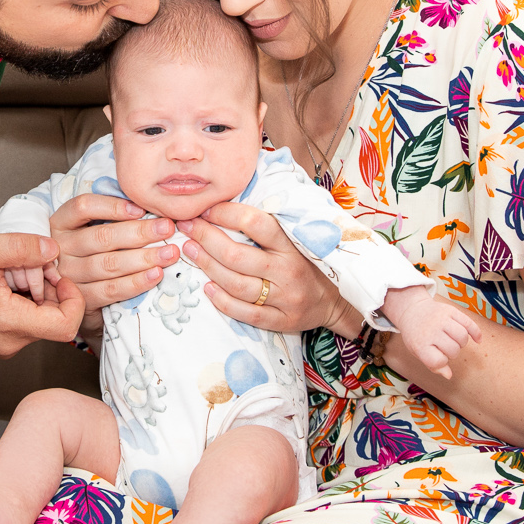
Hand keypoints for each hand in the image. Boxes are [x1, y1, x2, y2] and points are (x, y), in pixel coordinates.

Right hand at [0, 232, 84, 356]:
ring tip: (10, 274)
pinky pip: (22, 326)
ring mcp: (1, 347)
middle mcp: (8, 343)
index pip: (66, 326)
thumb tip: (53, 250)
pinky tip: (2, 285)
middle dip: (51, 291)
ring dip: (35, 296)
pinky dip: (22, 304)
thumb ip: (21, 247)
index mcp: (7, 322)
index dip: (74, 299)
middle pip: (54, 321)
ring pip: (38, 323)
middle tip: (30, 266)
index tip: (60, 277)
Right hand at [49, 194, 177, 309]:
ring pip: (109, 264)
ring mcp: (69, 275)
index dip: (113, 206)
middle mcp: (61, 248)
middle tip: (167, 228)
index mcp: (62, 222)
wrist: (77, 291)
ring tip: (169, 253)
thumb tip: (150, 206)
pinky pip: (111, 290)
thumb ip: (114, 215)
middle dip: (140, 232)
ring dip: (143, 258)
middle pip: (102, 237)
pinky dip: (136, 282)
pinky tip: (156, 274)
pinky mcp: (82, 299)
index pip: (83, 207)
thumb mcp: (93, 226)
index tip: (141, 209)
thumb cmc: (93, 250)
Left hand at [181, 201, 348, 334]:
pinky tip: (207, 288)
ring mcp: (285, 298)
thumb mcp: (297, 239)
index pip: (255, 223)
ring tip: (190, 252)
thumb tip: (228, 202)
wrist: (336, 301)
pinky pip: (246, 313)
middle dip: (206, 239)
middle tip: (186, 228)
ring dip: (208, 267)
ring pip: (237, 284)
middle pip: (237, 255)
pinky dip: (222, 301)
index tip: (206, 209)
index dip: (226, 214)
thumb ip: (269, 226)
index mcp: (292, 245)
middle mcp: (287, 270)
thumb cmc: (308, 264)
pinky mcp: (281, 321)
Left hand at [381, 287, 481, 379]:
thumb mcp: (418, 352)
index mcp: (420, 344)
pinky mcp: (450, 310)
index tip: (437, 356)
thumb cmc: (416, 335)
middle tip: (445, 348)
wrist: (411, 310)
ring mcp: (441, 319)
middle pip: (453, 349)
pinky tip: (477, 340)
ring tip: (454, 341)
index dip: (441, 362)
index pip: (438, 361)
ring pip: (462, 336)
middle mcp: (431, 331)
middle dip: (452, 353)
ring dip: (462, 343)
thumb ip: (433, 365)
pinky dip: (476, 333)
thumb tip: (449, 375)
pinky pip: (469, 323)